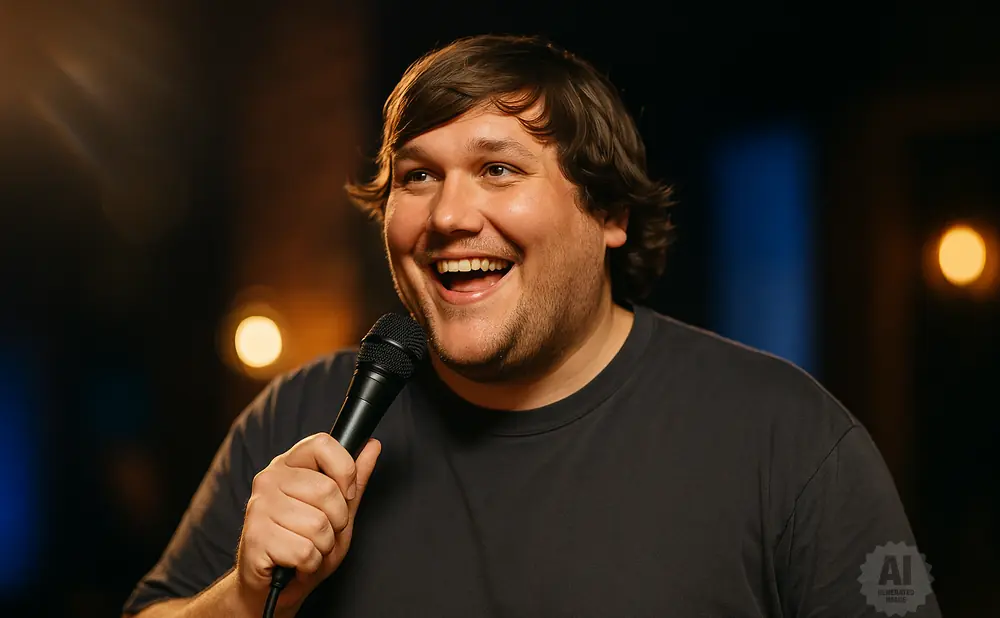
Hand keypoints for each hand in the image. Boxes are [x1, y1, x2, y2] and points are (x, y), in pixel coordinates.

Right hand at [234, 434, 380, 613]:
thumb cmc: (305, 544)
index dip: (345, 470)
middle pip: (327, 490)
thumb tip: (372, 445)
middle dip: (337, 522)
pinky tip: (296, 563)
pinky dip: (309, 565)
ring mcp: (258, 507)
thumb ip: (355, 479)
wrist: (274, 588)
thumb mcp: (338, 510)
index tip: (346, 494)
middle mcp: (269, 479)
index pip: (322, 444)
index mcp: (289, 465)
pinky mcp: (255, 537)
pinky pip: (305, 551)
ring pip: (318, 525)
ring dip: (323, 547)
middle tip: (321, 533)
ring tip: (308, 549)